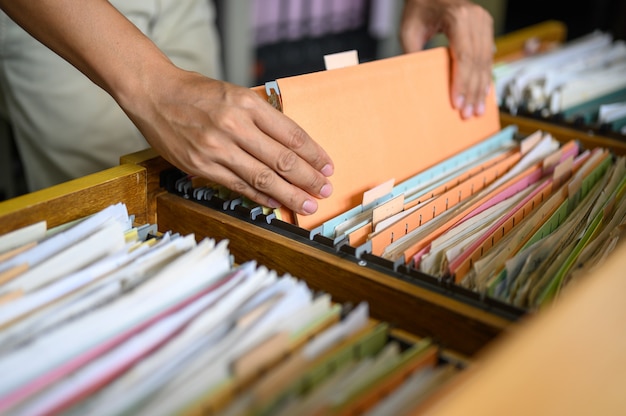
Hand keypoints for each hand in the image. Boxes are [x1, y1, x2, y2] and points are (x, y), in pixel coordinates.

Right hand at [125, 67, 333, 215]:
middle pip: (282, 159)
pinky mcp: (202, 166)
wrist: (154, 94)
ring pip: (263, 177)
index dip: (314, 154)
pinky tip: (276, 203)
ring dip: (290, 194)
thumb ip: (261, 118)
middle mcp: (234, 126)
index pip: (291, 134)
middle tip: (325, 190)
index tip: (327, 166)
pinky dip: (261, 197)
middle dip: (308, 178)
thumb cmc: (196, 93)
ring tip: (308, 205)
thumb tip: (291, 146)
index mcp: (247, 104)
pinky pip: (239, 186)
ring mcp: (217, 148)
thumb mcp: (235, 93)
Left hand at [400, 0, 493, 118]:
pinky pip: (488, 56)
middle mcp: (476, 18)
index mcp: (458, 17)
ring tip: (477, 110)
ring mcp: (484, 21)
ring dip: (481, 88)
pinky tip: (483, 93)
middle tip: (468, 114)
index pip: (463, 56)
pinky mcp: (486, 26)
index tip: (457, 103)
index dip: (461, 82)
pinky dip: (485, 76)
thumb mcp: (409, 30)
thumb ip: (414, 55)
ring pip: (486, 61)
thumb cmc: (419, 7)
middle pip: (477, 62)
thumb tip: (419, 85)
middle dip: (472, 91)